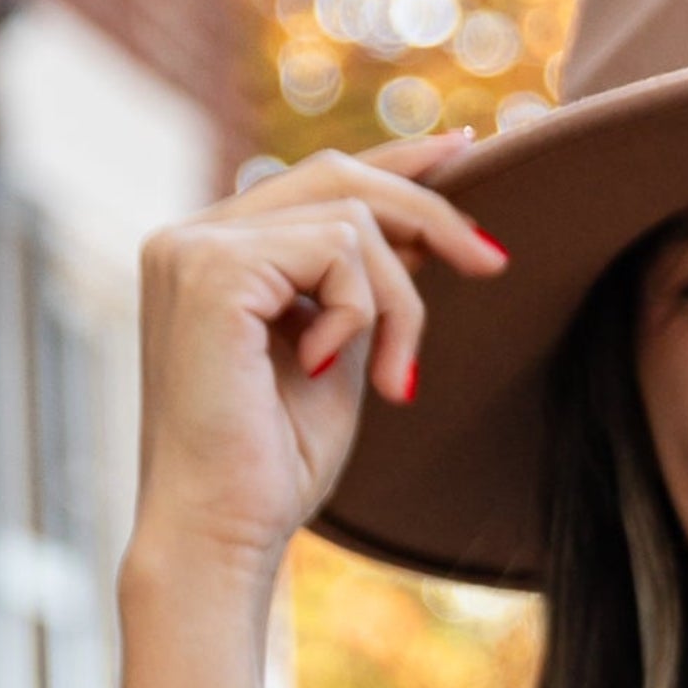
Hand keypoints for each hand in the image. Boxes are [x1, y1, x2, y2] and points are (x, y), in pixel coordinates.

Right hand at [126, 139, 509, 610]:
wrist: (218, 537)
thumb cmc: (271, 471)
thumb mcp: (338, 356)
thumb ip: (361, 289)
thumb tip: (422, 229)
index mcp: (213, 254)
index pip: (315, 182)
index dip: (396, 162)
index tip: (467, 151)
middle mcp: (192, 236)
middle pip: (337, 176)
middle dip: (429, 213)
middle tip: (495, 263)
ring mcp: (195, 245)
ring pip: (352, 219)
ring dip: (400, 302)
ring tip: (394, 380)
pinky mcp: (212, 268)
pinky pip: (338, 248)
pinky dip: (362, 310)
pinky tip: (330, 368)